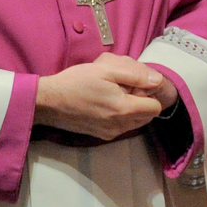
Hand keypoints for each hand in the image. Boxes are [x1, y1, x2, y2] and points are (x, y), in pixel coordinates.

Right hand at [35, 53, 177, 139]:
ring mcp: (110, 134)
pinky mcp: (101, 136)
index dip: (149, 93)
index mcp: (123, 109)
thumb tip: (157, 80)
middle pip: (148, 116)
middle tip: (125, 87)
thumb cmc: (76, 82)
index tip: (135, 83)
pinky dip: (121, 116)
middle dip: (143, 101)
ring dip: (132, 109)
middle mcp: (120, 126)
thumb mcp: (106, 69)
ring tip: (114, 94)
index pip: (155, 107)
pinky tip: (105, 103)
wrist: (48, 102)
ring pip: (135, 122)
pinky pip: (122, 127)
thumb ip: (134, 74)